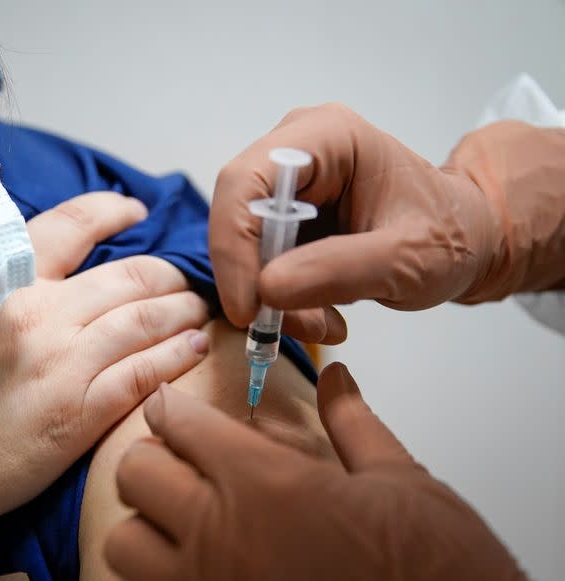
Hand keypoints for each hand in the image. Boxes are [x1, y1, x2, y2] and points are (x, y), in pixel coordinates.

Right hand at [0, 192, 210, 535]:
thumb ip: (15, 288)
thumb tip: (70, 269)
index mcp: (7, 284)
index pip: (71, 224)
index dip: (112, 210)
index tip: (137, 212)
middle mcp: (40, 315)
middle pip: (130, 275)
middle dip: (169, 274)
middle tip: (184, 280)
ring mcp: (63, 363)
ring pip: (146, 319)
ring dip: (183, 311)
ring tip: (197, 311)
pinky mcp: (80, 412)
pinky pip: (145, 372)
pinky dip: (179, 355)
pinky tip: (195, 347)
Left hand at [105, 365, 541, 580]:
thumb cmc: (435, 567)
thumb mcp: (400, 480)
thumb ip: (354, 422)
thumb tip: (337, 378)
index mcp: (267, 482)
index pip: (179, 423)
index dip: (172, 408)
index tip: (175, 409)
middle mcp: (223, 535)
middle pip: (136, 471)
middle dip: (153, 456)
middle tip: (182, 461)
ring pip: (125, 541)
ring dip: (144, 523)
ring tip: (179, 521)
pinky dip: (155, 577)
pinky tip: (190, 569)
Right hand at [211, 105, 564, 327]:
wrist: (464, 238)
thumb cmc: (448, 236)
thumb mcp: (407, 260)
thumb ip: (340, 270)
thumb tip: (266, 288)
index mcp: (327, 137)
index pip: (246, 181)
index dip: (234, 245)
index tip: (247, 308)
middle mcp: (295, 150)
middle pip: (236, 214)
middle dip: (254, 279)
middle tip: (288, 326)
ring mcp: (286, 183)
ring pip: (243, 245)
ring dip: (270, 297)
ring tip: (323, 324)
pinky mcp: (285, 215)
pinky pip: (259, 260)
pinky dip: (280, 297)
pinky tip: (321, 314)